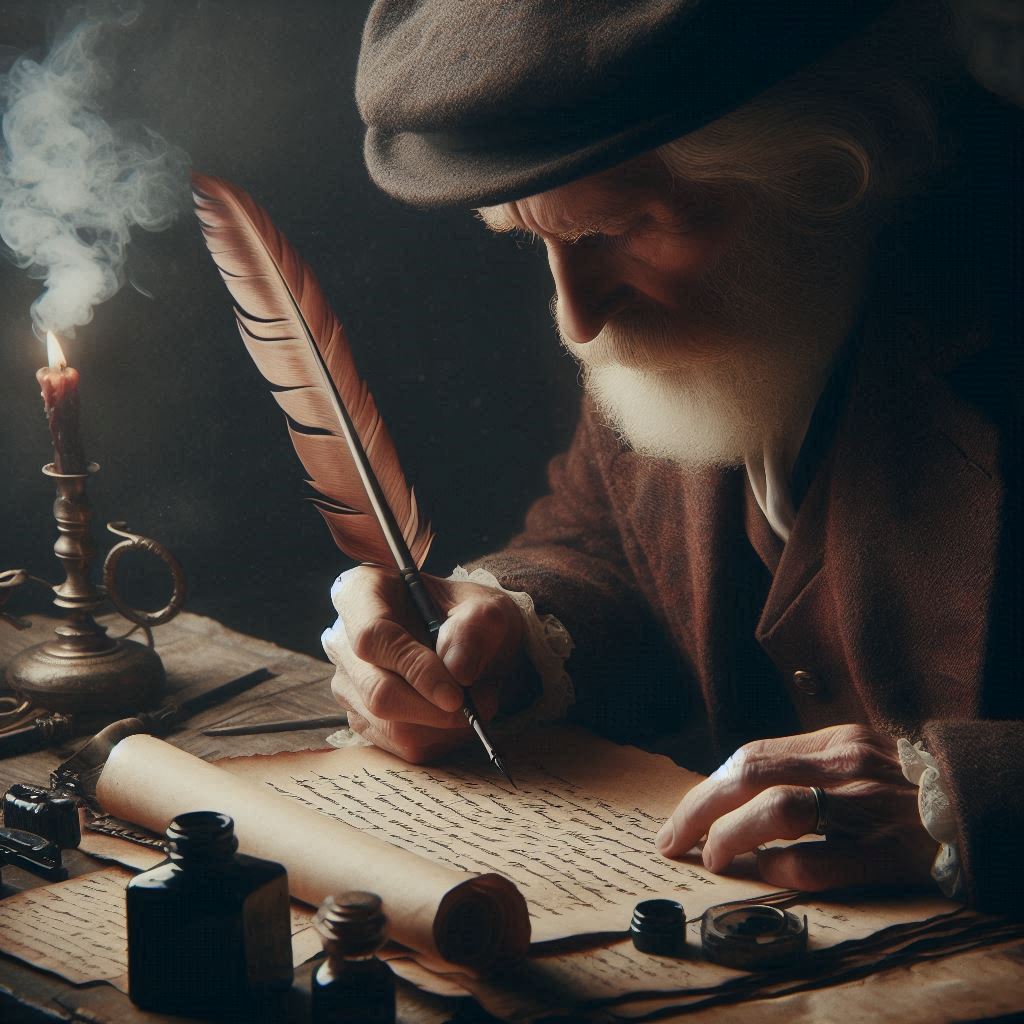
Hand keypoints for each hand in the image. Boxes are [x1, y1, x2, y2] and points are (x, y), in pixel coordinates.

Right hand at [322, 566, 527, 762]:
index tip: (455, 693)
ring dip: (441, 725)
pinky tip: (458, 716)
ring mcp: (349, 683)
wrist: (472, 645)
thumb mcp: (486, 608)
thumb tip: (457, 669)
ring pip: (387, 724)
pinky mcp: (363, 718)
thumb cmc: (471, 618)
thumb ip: (476, 628)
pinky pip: (398, 744)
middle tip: (474, 708)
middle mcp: (343, 639)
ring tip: (477, 704)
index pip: (373, 636)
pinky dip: (439, 738)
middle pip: (376, 689)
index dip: (413, 667)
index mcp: (361, 593)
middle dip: (432, 708)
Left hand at [655, 724, 937, 890]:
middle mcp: (843, 766)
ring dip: (733, 834)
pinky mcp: (888, 852)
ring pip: (779, 810)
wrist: (985, 798)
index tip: (684, 814)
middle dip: (699, 808)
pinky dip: (783, 870)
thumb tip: (743, 789)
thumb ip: (808, 762)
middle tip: (672, 839)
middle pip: (750, 775)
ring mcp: (866, 808)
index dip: (708, 785)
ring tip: (711, 858)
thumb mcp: (860, 753)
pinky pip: (822, 862)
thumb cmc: (912, 781)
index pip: (751, 755)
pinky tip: (763, 877)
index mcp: (833, 741)